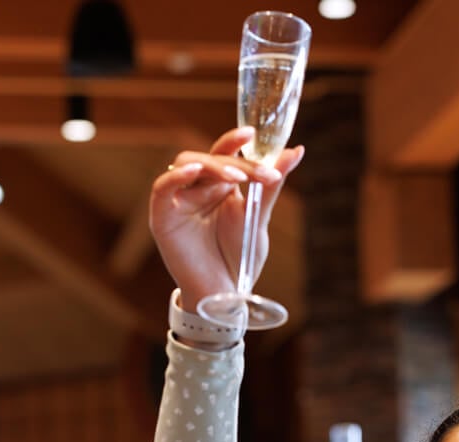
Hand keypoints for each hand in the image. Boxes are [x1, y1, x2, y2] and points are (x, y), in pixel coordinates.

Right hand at [149, 127, 304, 312]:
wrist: (226, 293)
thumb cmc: (239, 255)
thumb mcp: (257, 217)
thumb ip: (270, 185)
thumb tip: (296, 150)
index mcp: (219, 185)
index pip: (223, 153)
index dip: (234, 140)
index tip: (253, 132)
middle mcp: (197, 187)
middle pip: (209, 157)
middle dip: (236, 163)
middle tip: (261, 174)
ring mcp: (178, 200)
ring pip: (187, 164)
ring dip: (212, 166)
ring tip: (236, 179)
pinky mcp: (163, 217)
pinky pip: (162, 188)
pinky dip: (175, 176)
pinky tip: (193, 171)